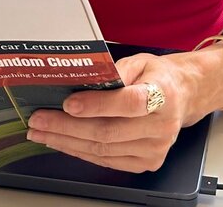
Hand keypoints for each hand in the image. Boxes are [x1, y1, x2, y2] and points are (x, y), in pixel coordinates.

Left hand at [26, 52, 193, 172]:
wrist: (182, 96)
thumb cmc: (157, 76)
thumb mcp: (139, 61)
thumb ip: (115, 70)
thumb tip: (83, 79)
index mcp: (162, 94)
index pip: (127, 103)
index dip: (96, 105)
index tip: (68, 103)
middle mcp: (161, 126)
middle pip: (108, 131)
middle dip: (67, 127)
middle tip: (40, 120)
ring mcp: (155, 149)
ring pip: (103, 149)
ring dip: (67, 141)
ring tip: (43, 131)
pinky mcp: (146, 163)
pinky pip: (107, 160)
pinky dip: (81, 151)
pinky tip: (63, 142)